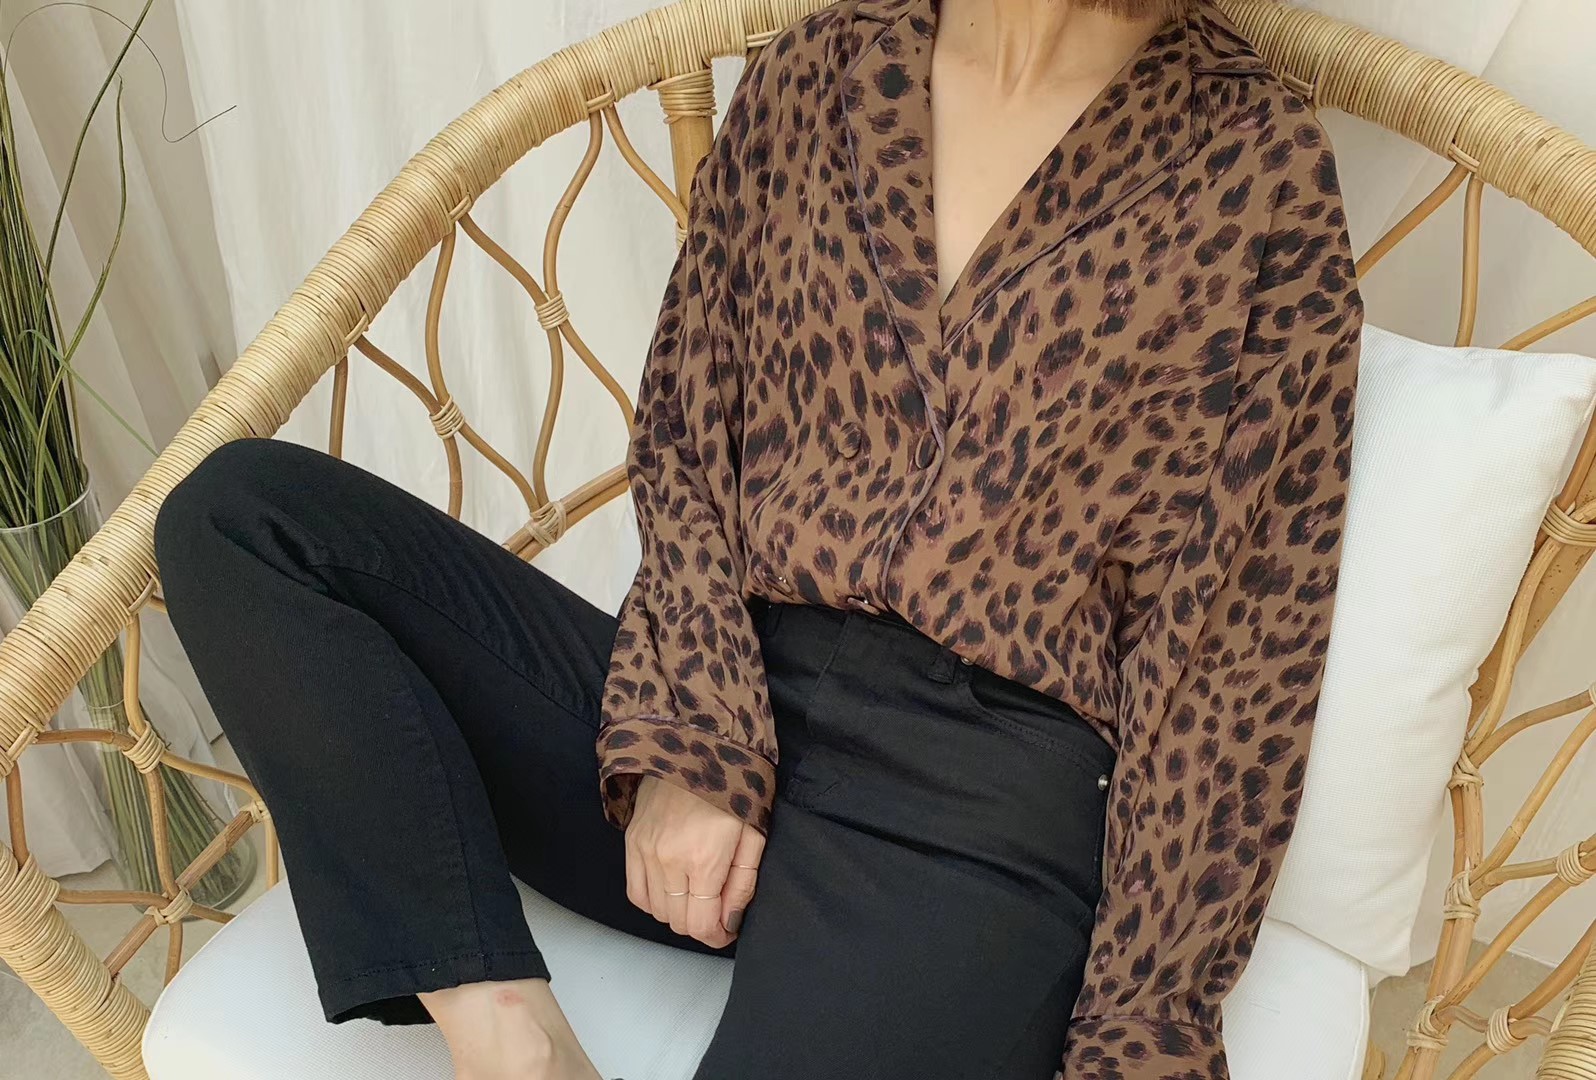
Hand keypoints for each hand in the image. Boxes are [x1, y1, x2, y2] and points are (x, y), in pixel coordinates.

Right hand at [625, 775, 764, 948]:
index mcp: (703, 860)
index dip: (716, 936)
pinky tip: (671, 889)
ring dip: (678, 913)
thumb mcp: (753, 835)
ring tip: (697, 896)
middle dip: (700, 925)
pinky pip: (635, 890)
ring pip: (656, 910)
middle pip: (677, 922)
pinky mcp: (632, 840)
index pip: (699, 925)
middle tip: (717, 911)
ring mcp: (645, 851)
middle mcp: (667, 861)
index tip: (728, 929)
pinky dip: (653, 900)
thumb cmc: (734, 787)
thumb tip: (730, 922)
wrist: (698, 742)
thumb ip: (741, 884)